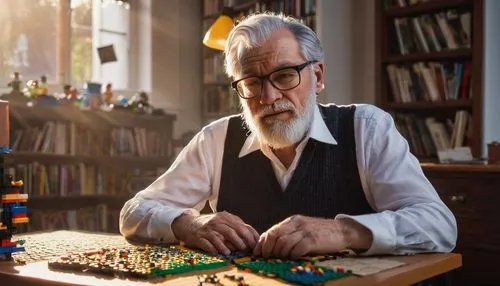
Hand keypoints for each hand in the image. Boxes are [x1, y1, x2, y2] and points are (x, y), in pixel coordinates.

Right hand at [172, 211, 259, 254]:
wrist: (188, 224)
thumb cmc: (210, 226)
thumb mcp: (223, 222)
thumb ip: (236, 227)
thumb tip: (252, 238)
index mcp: (226, 217)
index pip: (242, 225)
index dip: (250, 235)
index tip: (256, 244)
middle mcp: (217, 221)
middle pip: (233, 230)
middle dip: (242, 240)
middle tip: (247, 249)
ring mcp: (208, 229)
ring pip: (222, 236)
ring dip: (231, 244)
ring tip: (236, 251)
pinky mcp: (200, 237)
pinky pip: (209, 243)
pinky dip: (216, 248)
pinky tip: (222, 252)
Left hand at [253, 215, 372, 259]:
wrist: (341, 231)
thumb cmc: (320, 232)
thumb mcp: (302, 228)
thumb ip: (288, 233)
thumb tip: (270, 244)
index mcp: (292, 221)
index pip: (271, 231)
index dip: (262, 243)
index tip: (258, 253)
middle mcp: (297, 224)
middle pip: (274, 237)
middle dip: (268, 249)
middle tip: (268, 258)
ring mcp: (305, 232)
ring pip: (283, 244)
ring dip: (280, 254)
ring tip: (282, 258)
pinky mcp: (313, 240)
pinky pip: (296, 250)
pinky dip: (292, 256)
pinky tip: (294, 257)